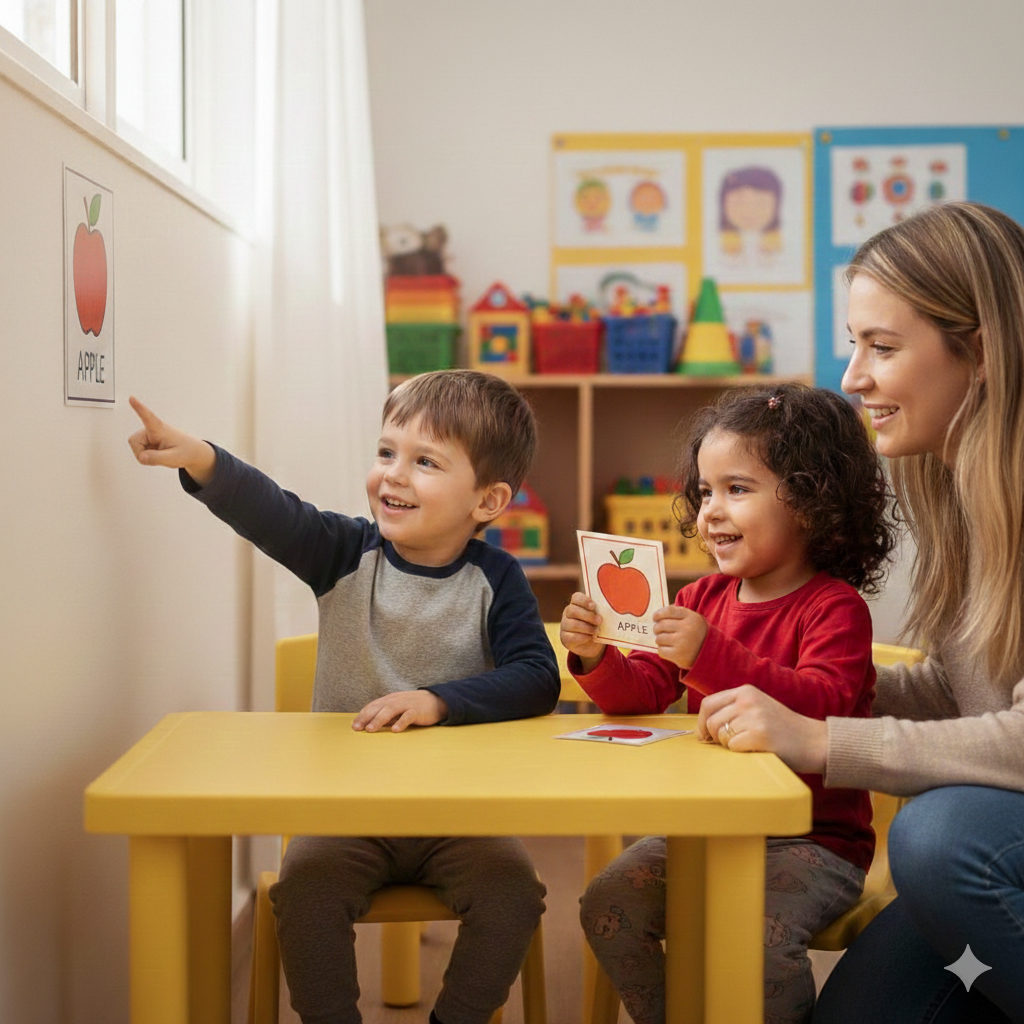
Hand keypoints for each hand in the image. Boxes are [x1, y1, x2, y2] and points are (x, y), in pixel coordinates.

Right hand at [128, 396, 216, 485]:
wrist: (193, 453)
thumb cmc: (186, 452)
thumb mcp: (174, 458)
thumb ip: (157, 458)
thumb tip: (141, 457)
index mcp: (160, 429)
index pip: (148, 417)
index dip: (139, 408)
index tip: (132, 397)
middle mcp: (152, 429)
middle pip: (133, 441)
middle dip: (142, 453)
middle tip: (160, 456)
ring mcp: (148, 435)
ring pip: (136, 449)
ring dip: (146, 456)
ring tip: (162, 454)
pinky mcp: (147, 441)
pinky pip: (140, 453)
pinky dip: (148, 457)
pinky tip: (159, 454)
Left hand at [352, 689, 447, 732]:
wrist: (436, 701)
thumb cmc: (414, 707)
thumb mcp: (397, 709)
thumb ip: (385, 715)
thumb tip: (369, 725)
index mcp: (390, 699)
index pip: (373, 706)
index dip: (362, 715)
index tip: (354, 725)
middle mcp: (396, 700)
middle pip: (378, 707)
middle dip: (366, 717)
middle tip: (357, 728)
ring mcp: (406, 705)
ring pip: (390, 710)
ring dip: (379, 720)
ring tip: (370, 729)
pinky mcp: (417, 711)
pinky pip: (408, 716)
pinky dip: (401, 722)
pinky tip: (395, 730)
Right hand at [560, 592, 604, 671]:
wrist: (590, 644)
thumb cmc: (595, 626)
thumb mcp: (598, 616)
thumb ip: (601, 610)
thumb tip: (615, 606)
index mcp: (576, 604)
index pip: (576, 597)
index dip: (584, 600)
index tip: (594, 606)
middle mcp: (568, 613)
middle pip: (573, 610)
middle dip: (588, 616)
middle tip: (599, 620)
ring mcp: (565, 626)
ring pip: (573, 624)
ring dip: (587, 628)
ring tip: (597, 631)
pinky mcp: (565, 638)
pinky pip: (572, 637)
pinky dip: (584, 637)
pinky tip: (591, 637)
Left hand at [652, 606, 707, 668]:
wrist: (711, 655)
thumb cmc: (697, 635)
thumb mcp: (694, 620)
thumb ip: (678, 614)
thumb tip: (657, 615)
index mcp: (692, 618)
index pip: (669, 611)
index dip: (659, 614)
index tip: (655, 618)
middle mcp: (687, 629)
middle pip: (661, 625)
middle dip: (657, 628)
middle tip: (660, 632)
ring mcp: (682, 642)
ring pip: (659, 638)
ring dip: (660, 640)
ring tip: (668, 642)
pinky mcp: (678, 655)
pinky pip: (661, 651)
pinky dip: (663, 651)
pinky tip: (670, 650)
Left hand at [696, 685, 827, 773]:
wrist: (814, 741)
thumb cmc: (782, 729)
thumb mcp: (757, 708)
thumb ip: (733, 710)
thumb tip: (702, 728)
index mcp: (745, 691)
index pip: (708, 704)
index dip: (701, 723)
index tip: (703, 736)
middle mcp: (748, 700)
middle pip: (711, 721)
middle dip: (713, 737)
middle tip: (727, 744)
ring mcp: (754, 716)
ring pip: (720, 735)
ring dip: (729, 745)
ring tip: (748, 744)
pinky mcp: (760, 734)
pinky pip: (733, 746)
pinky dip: (740, 752)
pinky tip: (756, 749)